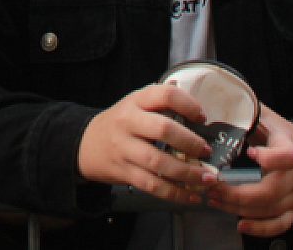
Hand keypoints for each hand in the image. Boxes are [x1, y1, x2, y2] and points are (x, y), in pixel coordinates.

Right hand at [75, 84, 217, 202]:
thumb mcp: (135, 104)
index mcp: (135, 101)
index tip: (202, 118)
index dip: (189, 105)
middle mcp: (128, 122)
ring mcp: (124, 148)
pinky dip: (174, 193)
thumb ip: (162, 102)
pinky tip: (190, 196)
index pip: (165, 95)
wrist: (86, 144)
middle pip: (163, 129)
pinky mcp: (124, 172)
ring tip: (206, 179)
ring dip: (187, 173)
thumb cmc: (120, 123)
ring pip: (158, 162)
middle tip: (206, 151)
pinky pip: (152, 185)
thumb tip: (195, 106)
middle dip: (190, 142)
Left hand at [209, 107, 292, 237]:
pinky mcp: (291, 209)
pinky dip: (260, 229)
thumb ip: (247, 111)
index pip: (286, 157)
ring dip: (237, 207)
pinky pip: (278, 224)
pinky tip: (240, 224)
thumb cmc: (283, 136)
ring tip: (213, 198)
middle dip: (236, 192)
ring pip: (268, 209)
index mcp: (291, 149)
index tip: (250, 152)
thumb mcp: (269, 118)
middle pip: (269, 191)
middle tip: (211, 185)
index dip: (269, 158)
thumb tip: (218, 97)